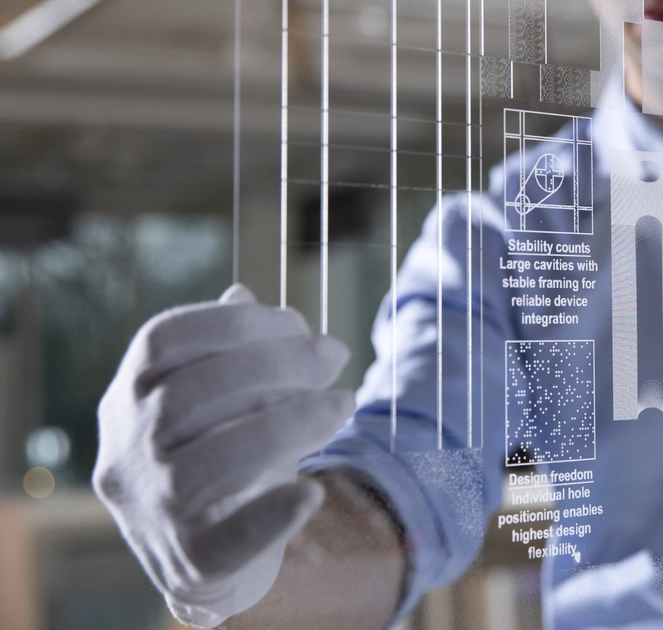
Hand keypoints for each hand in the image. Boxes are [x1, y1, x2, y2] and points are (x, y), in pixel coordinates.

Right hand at [93, 285, 354, 626]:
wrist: (208, 554)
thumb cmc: (222, 452)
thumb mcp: (219, 396)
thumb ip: (229, 350)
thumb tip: (244, 294)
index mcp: (129, 396)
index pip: (162, 341)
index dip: (233, 322)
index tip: (298, 323)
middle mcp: (126, 450)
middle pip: (189, 396)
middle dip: (273, 366)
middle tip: (335, 356)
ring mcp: (151, 509)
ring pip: (208, 463)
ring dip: (286, 425)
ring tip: (343, 404)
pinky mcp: (188, 561)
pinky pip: (226, 540)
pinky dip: (271, 514)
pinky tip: (312, 492)